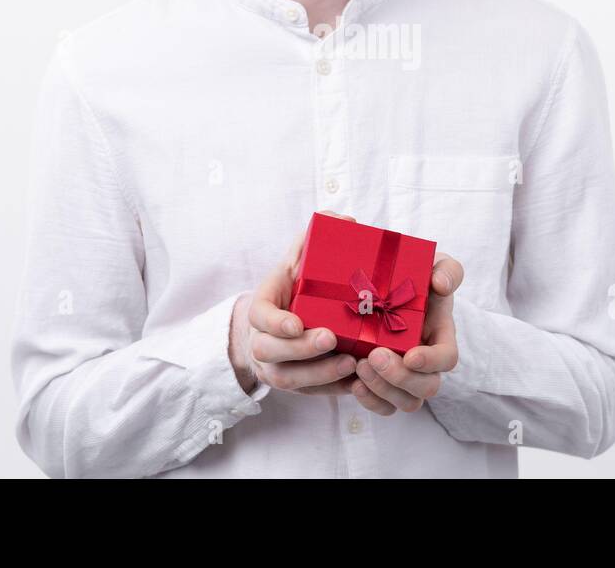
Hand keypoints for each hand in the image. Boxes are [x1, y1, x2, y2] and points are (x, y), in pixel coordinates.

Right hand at [230, 211, 360, 395]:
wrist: (281, 324)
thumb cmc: (294, 288)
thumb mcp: (298, 260)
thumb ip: (314, 238)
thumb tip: (344, 221)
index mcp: (261, 308)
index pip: (259, 316)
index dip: (275, 322)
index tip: (295, 322)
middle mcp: (262, 341)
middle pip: (271, 352)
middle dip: (300, 349)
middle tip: (330, 339)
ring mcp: (276, 366)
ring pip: (289, 379)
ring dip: (319, 373)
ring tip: (350, 362)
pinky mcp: (296, 385)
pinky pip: (310, 393)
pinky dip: (332, 389)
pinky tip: (356, 380)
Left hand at [350, 250, 463, 414]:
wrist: (388, 286)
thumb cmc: (415, 276)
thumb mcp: (434, 265)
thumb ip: (446, 270)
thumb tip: (441, 284)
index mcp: (441, 335)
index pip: (447, 359)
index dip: (431, 362)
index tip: (411, 355)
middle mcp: (425, 362)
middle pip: (426, 387)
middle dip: (400, 377)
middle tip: (374, 355)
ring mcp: (405, 376)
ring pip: (406, 402)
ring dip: (382, 389)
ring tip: (358, 366)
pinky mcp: (383, 383)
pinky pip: (383, 405)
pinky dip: (369, 400)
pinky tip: (353, 382)